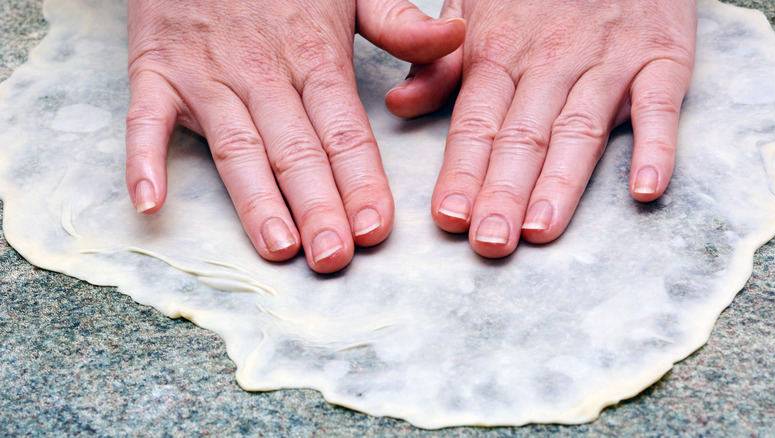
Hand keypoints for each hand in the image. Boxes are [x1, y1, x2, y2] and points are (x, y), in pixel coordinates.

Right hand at [125, 0, 464, 272]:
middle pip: (296, 149)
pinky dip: (143, 158)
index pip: (344, 130)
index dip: (361, 180)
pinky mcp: (157, 72)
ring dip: (256, 199)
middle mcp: (263, 73)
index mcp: (316, 56)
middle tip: (334, 258)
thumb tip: (455, 40)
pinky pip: (147, 119)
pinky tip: (149, 203)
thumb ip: (399, 24)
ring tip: (279, 248)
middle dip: (318, 207)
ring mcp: (206, 75)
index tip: (377, 228)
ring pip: (236, 146)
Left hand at [387, 0, 696, 257]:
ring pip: (579, 129)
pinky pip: (658, 106)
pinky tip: (643, 189)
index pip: (475, 124)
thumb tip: (399, 106)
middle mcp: (550, 61)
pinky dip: (654, 147)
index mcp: (498, 53)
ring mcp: (607, 60)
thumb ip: (438, 63)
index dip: (461, 172)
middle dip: (504, 193)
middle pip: (523, 137)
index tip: (449, 218)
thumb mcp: (473, 5)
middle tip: (490, 242)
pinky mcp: (661, 58)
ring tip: (541, 229)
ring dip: (561, 182)